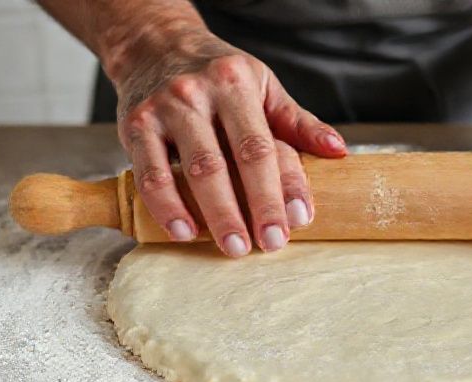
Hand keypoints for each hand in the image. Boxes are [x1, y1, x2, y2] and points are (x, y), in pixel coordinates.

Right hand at [111, 22, 345, 255]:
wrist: (153, 45)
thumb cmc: (217, 73)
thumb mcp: (262, 85)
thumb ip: (297, 122)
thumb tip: (338, 150)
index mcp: (236, 84)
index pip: (265, 144)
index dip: (284, 185)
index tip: (300, 220)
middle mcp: (199, 94)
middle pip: (230, 161)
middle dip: (254, 207)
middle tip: (270, 244)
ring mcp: (164, 111)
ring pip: (193, 170)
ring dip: (216, 214)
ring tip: (234, 247)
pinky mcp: (134, 127)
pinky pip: (150, 174)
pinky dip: (167, 207)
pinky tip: (185, 232)